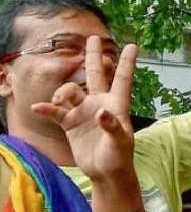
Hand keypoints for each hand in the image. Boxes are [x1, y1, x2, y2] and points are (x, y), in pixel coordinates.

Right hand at [31, 36, 137, 182]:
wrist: (105, 173)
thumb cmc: (119, 156)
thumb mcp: (120, 142)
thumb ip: (112, 126)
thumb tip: (101, 112)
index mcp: (116, 103)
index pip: (122, 79)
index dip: (127, 63)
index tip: (132, 45)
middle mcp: (99, 102)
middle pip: (95, 74)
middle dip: (93, 57)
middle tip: (92, 38)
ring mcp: (84, 111)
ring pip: (72, 91)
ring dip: (64, 92)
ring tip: (58, 101)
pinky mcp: (71, 124)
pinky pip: (57, 113)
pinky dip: (47, 110)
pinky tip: (37, 108)